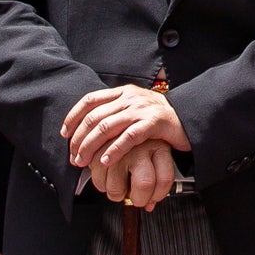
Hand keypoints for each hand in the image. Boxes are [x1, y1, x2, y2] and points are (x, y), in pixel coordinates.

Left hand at [62, 84, 190, 211]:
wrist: (190, 116)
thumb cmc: (159, 119)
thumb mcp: (135, 109)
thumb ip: (116, 114)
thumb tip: (90, 130)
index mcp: (123, 93)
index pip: (90, 100)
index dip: (73, 117)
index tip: (65, 134)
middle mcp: (130, 98)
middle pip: (95, 116)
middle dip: (79, 138)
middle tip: (73, 156)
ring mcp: (141, 109)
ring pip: (107, 126)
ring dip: (90, 146)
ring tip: (82, 162)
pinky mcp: (154, 122)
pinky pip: (128, 137)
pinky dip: (114, 150)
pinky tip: (105, 161)